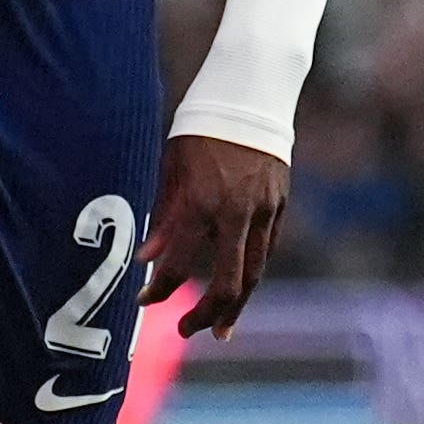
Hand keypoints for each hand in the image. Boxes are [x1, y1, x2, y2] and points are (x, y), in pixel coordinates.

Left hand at [139, 134, 288, 339]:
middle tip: (185, 330)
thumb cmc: (201, 126)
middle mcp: (236, 211)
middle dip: (205, 314)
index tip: (144, 301)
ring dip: (236, 306)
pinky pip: (267, 249)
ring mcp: (264, 209)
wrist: (252, 93)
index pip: (178, 263)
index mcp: (201, 201)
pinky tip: (241, 288)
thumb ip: (163, 215)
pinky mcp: (280, 203)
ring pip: (254, 273)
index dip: (159, 290)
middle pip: (227, 283)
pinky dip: (252, 272)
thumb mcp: (172, 165)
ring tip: (220, 329)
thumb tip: (146, 258)